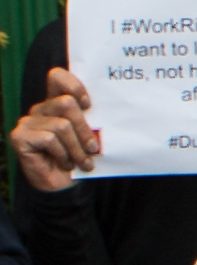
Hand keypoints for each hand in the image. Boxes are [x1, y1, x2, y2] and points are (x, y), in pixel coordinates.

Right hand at [11, 68, 97, 191]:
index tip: (89, 105)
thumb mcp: (90, 137)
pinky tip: (66, 164)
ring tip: (83, 162)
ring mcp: (27, 122)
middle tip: (93, 149)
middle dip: (84, 129)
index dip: (74, 85)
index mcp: (56, 104)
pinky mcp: (19, 137)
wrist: (64, 186)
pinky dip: (63, 154)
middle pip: (66, 103)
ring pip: (61, 125)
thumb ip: (92, 122)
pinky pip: (49, 139)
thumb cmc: (79, 159)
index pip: (57, 77)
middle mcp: (40, 109)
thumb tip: (109, 113)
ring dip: (77, 148)